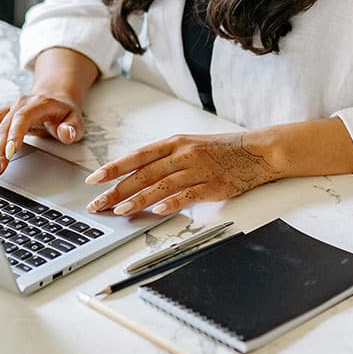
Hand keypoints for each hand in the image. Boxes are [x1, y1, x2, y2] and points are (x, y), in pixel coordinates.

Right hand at [0, 92, 84, 177]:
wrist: (56, 96)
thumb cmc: (65, 111)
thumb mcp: (76, 119)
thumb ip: (72, 128)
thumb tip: (66, 133)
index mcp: (39, 104)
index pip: (23, 118)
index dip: (14, 134)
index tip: (9, 152)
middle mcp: (21, 103)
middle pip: (5, 125)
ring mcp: (10, 108)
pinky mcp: (3, 113)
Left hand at [84, 132, 280, 215]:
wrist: (257, 150)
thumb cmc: (221, 150)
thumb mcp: (190, 146)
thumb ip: (165, 160)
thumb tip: (135, 176)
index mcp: (175, 143)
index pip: (138, 156)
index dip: (115, 168)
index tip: (95, 179)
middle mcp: (184, 154)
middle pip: (145, 173)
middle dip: (117, 189)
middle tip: (98, 203)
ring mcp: (199, 170)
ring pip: (162, 185)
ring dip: (139, 199)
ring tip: (120, 210)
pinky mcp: (213, 186)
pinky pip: (188, 195)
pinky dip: (171, 203)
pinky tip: (156, 211)